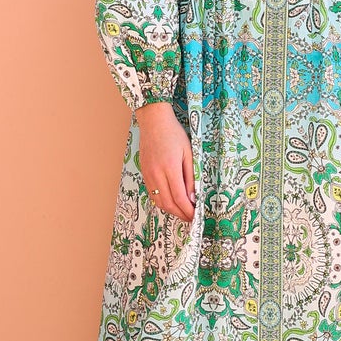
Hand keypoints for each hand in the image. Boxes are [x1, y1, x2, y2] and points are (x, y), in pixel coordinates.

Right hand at [136, 102, 196, 221]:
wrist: (154, 121)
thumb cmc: (174, 134)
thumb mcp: (188, 153)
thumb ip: (191, 176)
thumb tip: (193, 197)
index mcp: (170, 168)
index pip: (179, 197)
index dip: (188, 210)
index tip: (196, 216)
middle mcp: (156, 174)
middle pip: (168, 203)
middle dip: (180, 214)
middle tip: (191, 219)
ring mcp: (148, 175)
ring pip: (159, 201)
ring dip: (171, 210)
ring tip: (183, 212)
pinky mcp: (144, 174)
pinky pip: (153, 194)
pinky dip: (163, 202)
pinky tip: (171, 202)